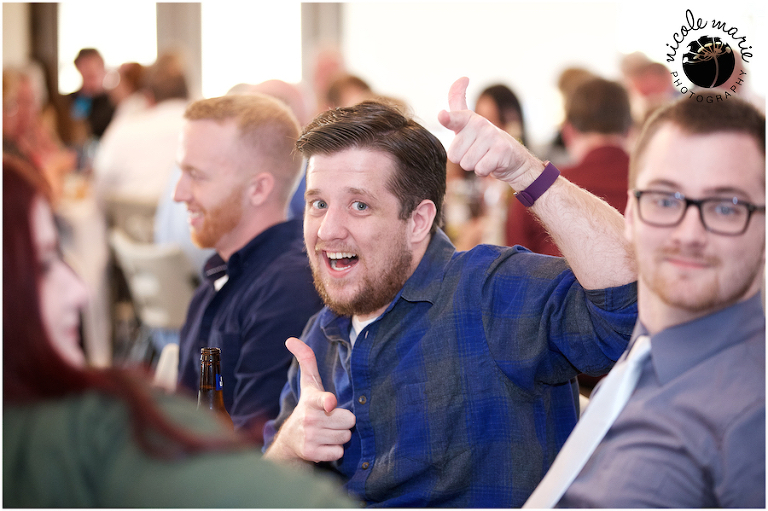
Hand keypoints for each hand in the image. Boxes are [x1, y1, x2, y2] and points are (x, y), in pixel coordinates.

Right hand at [271, 338, 355, 462]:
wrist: (290, 441)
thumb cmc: (308, 407)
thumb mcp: (308, 385)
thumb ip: (306, 361)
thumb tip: (290, 339)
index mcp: (311, 400)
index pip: (322, 400)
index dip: (327, 402)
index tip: (329, 403)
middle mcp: (309, 419)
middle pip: (349, 421)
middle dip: (344, 422)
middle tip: (330, 421)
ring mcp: (310, 437)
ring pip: (345, 437)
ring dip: (339, 436)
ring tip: (326, 432)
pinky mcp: (311, 453)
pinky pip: (338, 452)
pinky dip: (334, 451)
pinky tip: (323, 445)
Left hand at [437, 77, 539, 185]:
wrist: (512, 158)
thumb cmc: (484, 141)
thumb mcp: (468, 123)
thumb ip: (457, 105)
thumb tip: (463, 77)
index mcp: (469, 119)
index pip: (455, 118)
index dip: (447, 118)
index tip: (442, 115)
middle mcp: (480, 124)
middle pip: (454, 155)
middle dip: (464, 159)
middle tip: (476, 152)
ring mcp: (492, 136)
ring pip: (466, 163)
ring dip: (474, 165)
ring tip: (484, 157)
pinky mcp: (501, 151)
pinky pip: (479, 169)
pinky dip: (484, 171)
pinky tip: (492, 163)